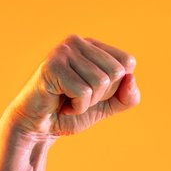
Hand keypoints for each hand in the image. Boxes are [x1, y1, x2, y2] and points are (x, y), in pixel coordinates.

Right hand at [0, 34, 138, 140]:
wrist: (39, 128)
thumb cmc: (71, 112)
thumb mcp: (108, 105)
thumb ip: (128, 96)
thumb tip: (130, 78)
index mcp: (92, 46)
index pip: (127, 62)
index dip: (116, 87)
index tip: (91, 91)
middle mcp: (77, 42)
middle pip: (116, 72)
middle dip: (101, 95)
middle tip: (77, 97)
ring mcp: (62, 51)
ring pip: (101, 82)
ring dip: (87, 102)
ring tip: (67, 100)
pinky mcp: (51, 66)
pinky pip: (83, 92)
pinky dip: (76, 107)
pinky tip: (60, 104)